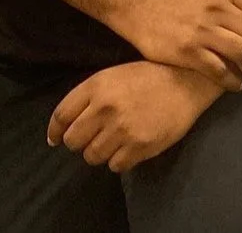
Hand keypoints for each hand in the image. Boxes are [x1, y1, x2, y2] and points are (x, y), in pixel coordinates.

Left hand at [47, 61, 221, 172]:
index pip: (60, 116)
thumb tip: (60, 131)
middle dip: (79, 142)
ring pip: (92, 156)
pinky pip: (115, 166)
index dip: (55, 131)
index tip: (56, 139)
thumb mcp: (112, 76)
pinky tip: (128, 147)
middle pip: (72, 141)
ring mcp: (123, 129)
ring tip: (114, 141)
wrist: (186, 81)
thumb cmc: (146, 77)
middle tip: (93, 138)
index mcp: (96, 86)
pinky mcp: (140, 146)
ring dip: (99, 152)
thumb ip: (86, 99)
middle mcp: (105, 108)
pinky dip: (119, 160)